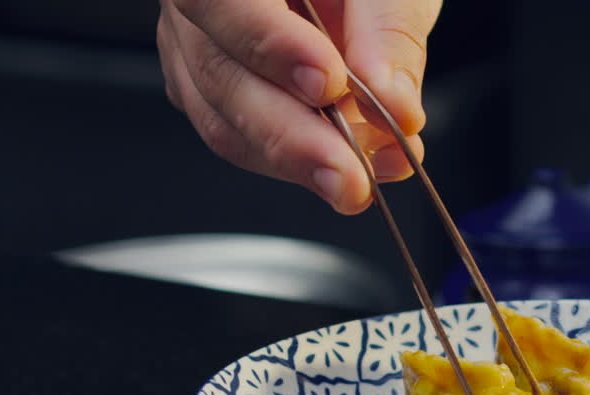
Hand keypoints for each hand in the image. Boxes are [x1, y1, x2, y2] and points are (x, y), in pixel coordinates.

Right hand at [157, 0, 441, 213]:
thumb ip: (389, 30)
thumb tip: (393, 105)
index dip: (270, 46)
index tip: (327, 86)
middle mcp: (196, 1)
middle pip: (217, 72)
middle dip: (291, 137)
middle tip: (349, 177)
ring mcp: (197, 45)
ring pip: (223, 119)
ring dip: (298, 162)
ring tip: (360, 182)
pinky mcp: (216, 88)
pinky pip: (242, 138)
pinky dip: (297, 163)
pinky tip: (351, 170)